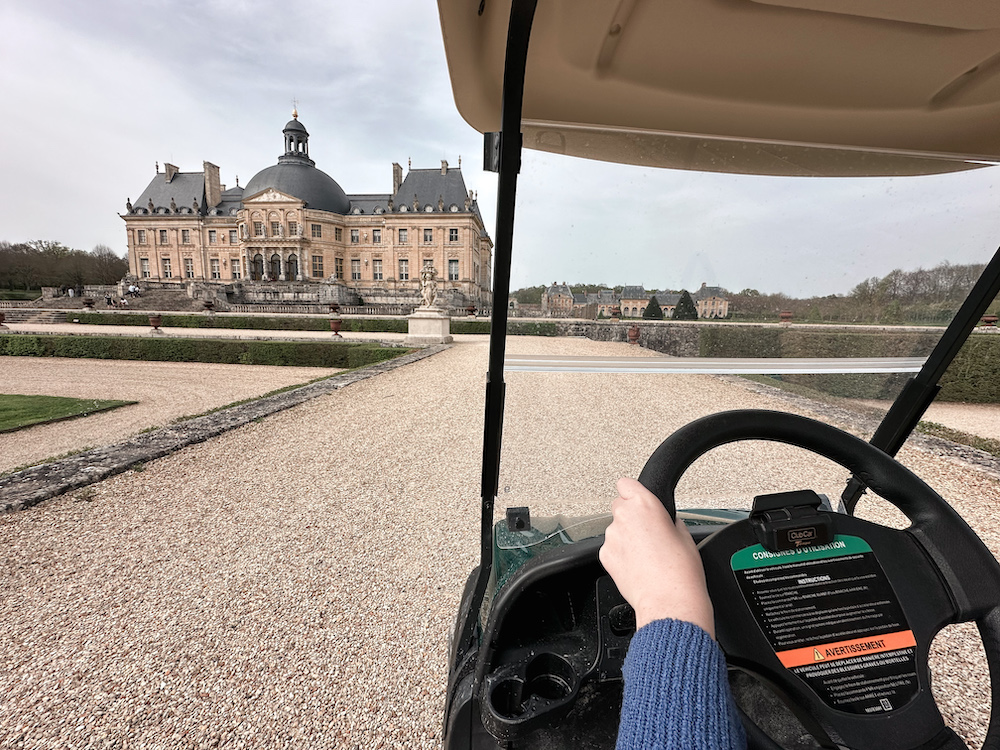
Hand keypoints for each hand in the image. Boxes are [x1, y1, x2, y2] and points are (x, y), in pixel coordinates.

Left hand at [599, 477, 714, 636]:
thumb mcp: (685, 534)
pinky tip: (637, 566)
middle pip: (620, 505)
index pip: (626, 483)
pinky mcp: (605, 556)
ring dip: (626, 537)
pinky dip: (620, 554)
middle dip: (631, 515)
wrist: (669, 601)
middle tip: (648, 533)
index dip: (634, 492)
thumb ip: (667, 519)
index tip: (638, 499)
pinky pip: (611, 548)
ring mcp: (612, 537)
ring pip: (615, 529)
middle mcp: (624, 517)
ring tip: (646, 555)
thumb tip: (662, 520)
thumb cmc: (681, 571)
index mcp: (644, 505)